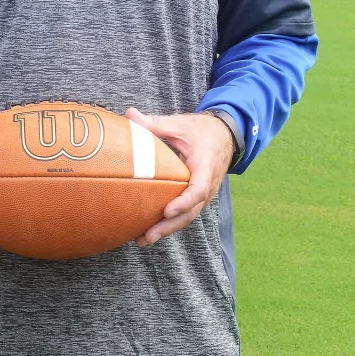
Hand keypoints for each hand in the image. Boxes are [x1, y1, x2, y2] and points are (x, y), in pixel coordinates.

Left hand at [125, 108, 236, 247]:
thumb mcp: (180, 124)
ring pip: (188, 217)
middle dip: (169, 226)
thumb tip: (130, 115)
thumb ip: (155, 123)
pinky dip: (170, 224)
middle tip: (147, 235)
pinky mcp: (197, 198)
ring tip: (143, 240)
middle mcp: (208, 185)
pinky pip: (186, 214)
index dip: (183, 202)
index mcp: (206, 166)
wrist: (225, 136)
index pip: (198, 189)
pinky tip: (150, 231)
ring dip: (167, 230)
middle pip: (191, 212)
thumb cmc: (202, 130)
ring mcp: (204, 195)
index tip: (166, 210)